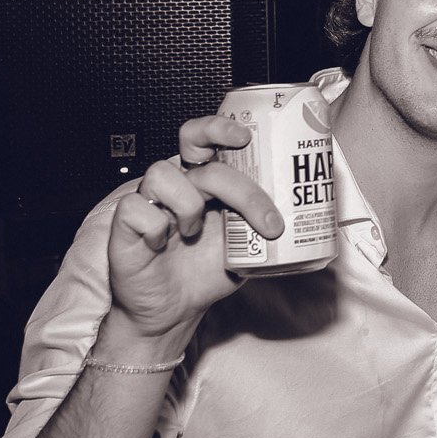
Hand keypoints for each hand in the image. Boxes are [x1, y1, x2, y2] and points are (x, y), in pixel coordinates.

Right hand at [99, 116, 281, 364]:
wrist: (176, 309)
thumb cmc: (208, 272)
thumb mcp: (251, 246)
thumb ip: (271, 225)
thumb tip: (312, 219)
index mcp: (204, 181)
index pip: (203, 137)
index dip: (218, 127)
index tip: (244, 137)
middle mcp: (177, 185)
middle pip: (199, 157)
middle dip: (240, 188)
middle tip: (265, 219)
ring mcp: (149, 202)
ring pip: (162, 174)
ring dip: (189, 204)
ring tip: (195, 233)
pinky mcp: (124, 226)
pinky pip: (136, 209)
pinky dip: (155, 226)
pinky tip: (162, 243)